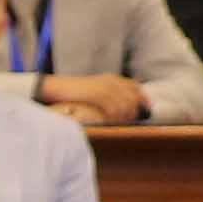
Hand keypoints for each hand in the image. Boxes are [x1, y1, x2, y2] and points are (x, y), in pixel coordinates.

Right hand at [32, 67, 148, 121]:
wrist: (56, 88)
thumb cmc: (74, 93)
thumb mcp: (94, 91)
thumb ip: (109, 95)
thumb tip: (123, 108)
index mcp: (112, 78)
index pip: (135, 87)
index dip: (143, 99)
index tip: (146, 109)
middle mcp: (111, 81)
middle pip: (133, 96)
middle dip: (135, 110)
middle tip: (131, 121)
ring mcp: (104, 87)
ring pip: (125, 103)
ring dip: (125, 116)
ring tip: (120, 123)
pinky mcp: (97, 94)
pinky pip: (113, 107)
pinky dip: (116, 116)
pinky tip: (112, 121)